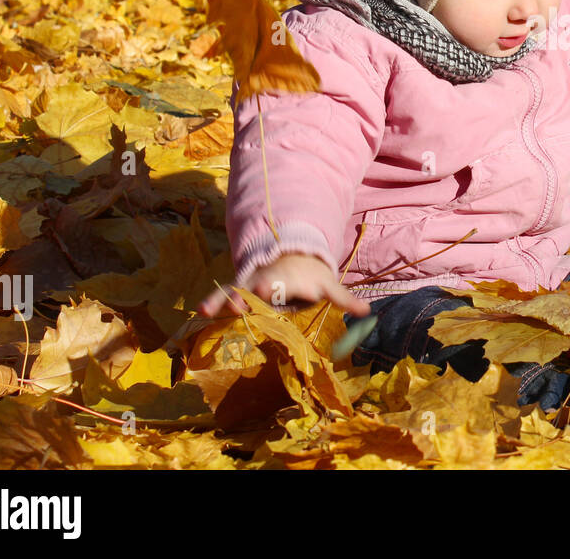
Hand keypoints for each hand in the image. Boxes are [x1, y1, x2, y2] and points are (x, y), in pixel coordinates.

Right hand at [198, 253, 371, 317]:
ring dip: (235, 298)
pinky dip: (214, 301)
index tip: (299, 293)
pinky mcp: (240, 289)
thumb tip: (367, 310)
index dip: (300, 290)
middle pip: (269, 284)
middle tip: (256, 292)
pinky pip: (225, 295)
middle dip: (263, 289)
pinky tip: (201, 311)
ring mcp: (255, 282)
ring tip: (226, 308)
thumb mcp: (328, 286)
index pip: (299, 286)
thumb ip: (343, 299)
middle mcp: (276, 279)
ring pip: (244, 289)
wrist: (289, 257)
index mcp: (299, 280)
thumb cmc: (310, 278)